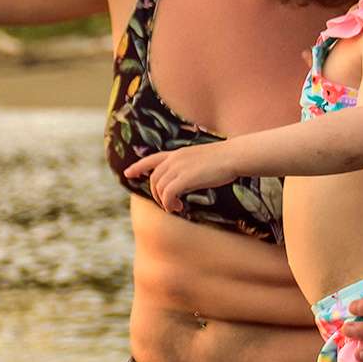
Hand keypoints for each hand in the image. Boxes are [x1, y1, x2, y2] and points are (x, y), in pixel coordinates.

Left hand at [121, 143, 239, 207]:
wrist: (234, 156)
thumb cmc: (224, 160)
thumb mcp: (201, 160)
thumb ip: (188, 168)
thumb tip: (184, 182)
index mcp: (178, 154)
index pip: (152, 159)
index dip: (138, 166)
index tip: (128, 173)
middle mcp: (174, 159)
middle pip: (154, 179)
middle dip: (157, 195)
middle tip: (170, 205)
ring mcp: (178, 168)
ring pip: (159, 188)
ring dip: (164, 202)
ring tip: (176, 207)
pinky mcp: (185, 178)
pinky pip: (167, 194)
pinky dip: (168, 204)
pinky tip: (177, 208)